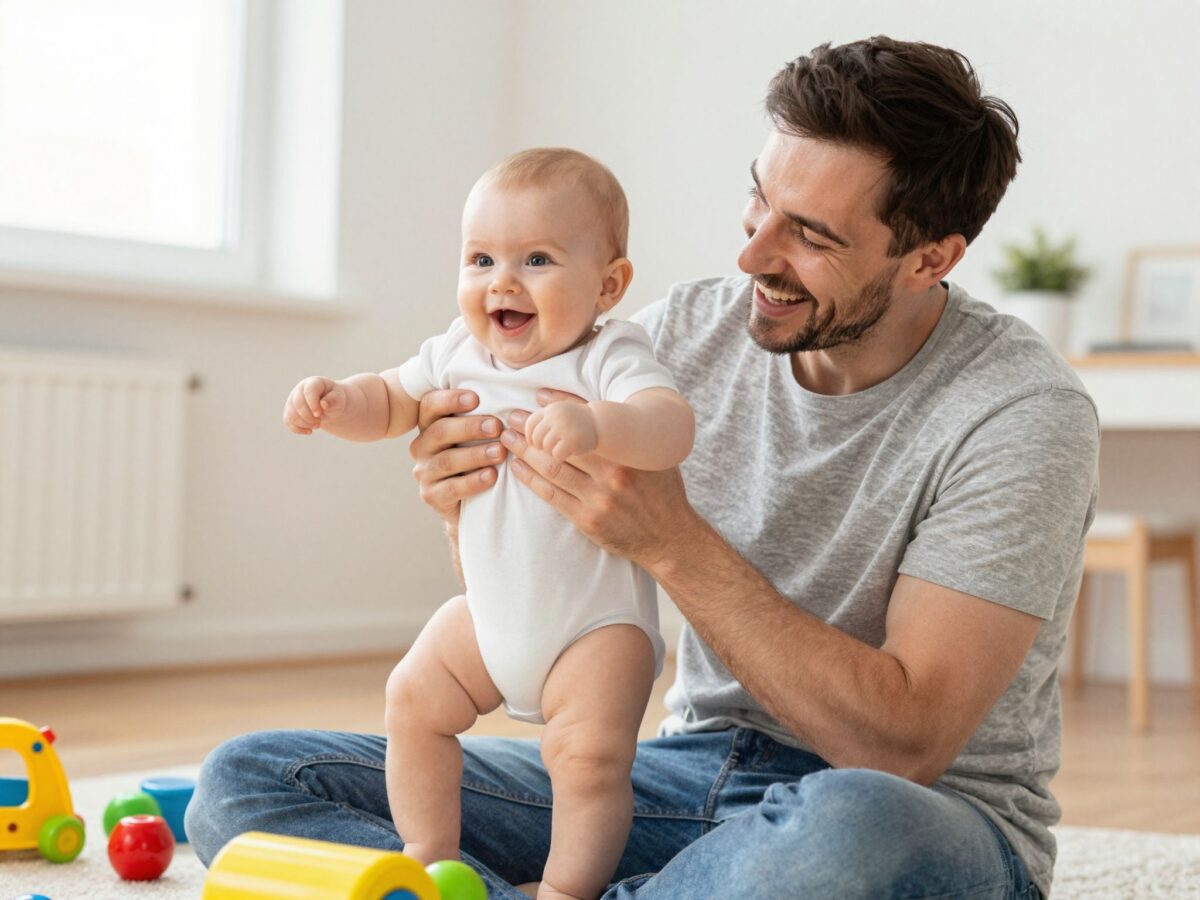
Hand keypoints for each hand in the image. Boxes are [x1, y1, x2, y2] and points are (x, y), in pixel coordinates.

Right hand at [283, 376, 346, 434]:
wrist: (330, 404)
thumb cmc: (335, 400)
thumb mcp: (339, 399)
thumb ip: (334, 400)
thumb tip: (323, 404)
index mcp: (313, 383)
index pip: (309, 391)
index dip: (313, 404)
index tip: (320, 414)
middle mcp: (299, 390)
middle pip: (298, 404)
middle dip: (310, 417)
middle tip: (321, 421)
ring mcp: (292, 400)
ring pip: (292, 414)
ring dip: (305, 424)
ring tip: (317, 425)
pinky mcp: (289, 412)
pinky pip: (288, 422)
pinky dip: (298, 429)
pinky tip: (309, 431)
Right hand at [409, 389, 505, 526]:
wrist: (476, 501)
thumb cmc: (480, 458)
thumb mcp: (478, 435)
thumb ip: (484, 415)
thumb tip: (508, 394)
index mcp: (430, 425)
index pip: (430, 405)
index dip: (450, 399)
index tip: (476, 398)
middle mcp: (422, 446)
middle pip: (439, 431)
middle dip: (469, 427)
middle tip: (496, 426)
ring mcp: (425, 472)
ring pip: (446, 460)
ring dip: (475, 454)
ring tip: (500, 452)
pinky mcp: (432, 496)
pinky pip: (451, 488)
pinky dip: (473, 481)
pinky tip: (492, 475)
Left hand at [500, 389, 701, 567]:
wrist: (669, 537)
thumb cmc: (662, 491)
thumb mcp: (656, 456)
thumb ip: (632, 435)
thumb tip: (603, 406)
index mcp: (628, 455)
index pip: (587, 422)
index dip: (559, 407)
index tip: (538, 396)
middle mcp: (612, 475)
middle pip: (562, 445)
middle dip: (533, 428)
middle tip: (512, 415)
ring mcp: (598, 500)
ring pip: (552, 469)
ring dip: (526, 452)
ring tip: (508, 438)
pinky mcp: (587, 521)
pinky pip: (553, 496)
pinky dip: (532, 480)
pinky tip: (517, 467)